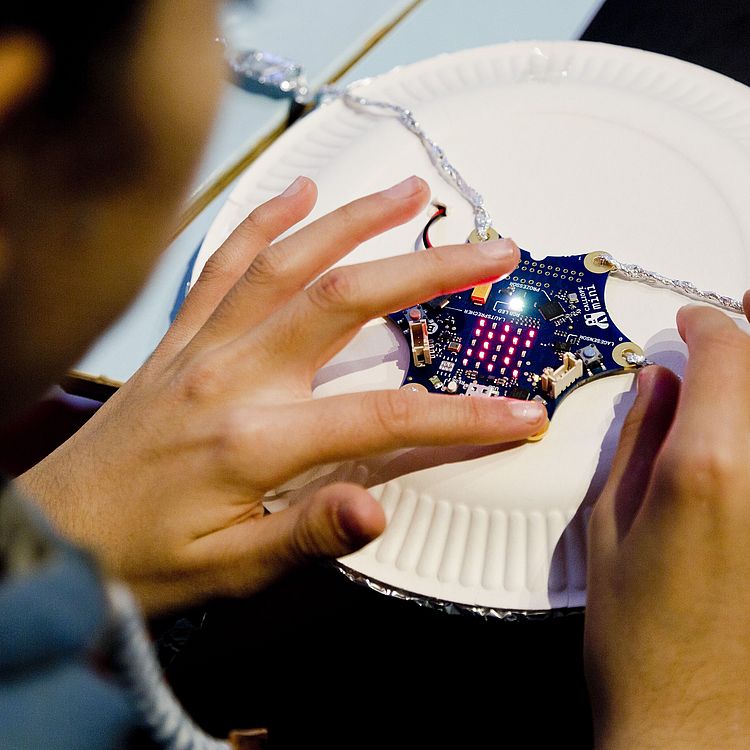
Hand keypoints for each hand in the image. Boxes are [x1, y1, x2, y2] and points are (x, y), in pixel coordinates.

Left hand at [18, 176, 546, 613]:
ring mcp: (202, 345)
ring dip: (354, 220)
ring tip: (409, 191)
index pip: (383, 417)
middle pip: (345, 300)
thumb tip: (379, 512)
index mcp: (254, 440)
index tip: (520, 411)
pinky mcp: (180, 337)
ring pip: (287, 261)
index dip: (461, 416)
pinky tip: (298, 191)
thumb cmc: (144, 559)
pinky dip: (263, 221)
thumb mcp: (231, 571)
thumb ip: (308, 536)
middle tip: (490, 249)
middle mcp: (231, 374)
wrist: (59, 533)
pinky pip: (222, 263)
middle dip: (428, 270)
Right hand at [585, 298, 749, 748]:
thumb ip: (639, 439)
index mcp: (708, 468)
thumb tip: (660, 384)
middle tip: (732, 338)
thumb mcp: (611, 525)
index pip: (727, 354)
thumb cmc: (642, 639)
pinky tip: (743, 443)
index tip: (692, 326)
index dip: (709, 325)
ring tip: (737, 391)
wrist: (696, 726)